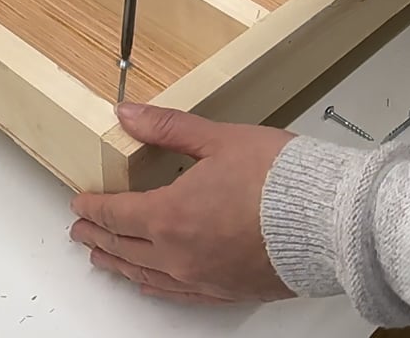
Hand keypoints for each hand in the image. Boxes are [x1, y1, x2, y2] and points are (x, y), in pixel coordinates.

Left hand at [69, 102, 296, 303]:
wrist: (329, 222)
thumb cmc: (282, 181)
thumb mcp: (219, 139)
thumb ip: (168, 128)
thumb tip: (129, 115)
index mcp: (170, 216)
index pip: (115, 215)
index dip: (93, 208)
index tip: (80, 204)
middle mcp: (179, 254)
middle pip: (124, 248)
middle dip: (98, 237)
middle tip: (81, 232)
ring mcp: (202, 277)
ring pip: (145, 275)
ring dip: (119, 264)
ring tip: (103, 259)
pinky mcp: (227, 291)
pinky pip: (178, 293)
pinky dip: (154, 286)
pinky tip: (150, 284)